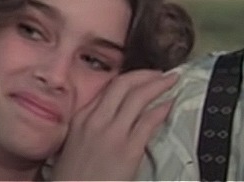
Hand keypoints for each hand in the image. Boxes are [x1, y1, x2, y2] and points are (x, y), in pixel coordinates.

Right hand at [50, 70, 177, 180]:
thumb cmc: (72, 179)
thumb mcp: (73, 144)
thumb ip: (90, 125)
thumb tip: (111, 115)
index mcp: (81, 118)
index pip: (108, 88)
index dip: (130, 78)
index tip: (141, 77)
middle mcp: (95, 121)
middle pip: (124, 85)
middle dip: (146, 74)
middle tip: (161, 73)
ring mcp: (112, 134)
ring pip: (138, 97)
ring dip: (159, 85)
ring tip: (172, 81)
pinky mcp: (128, 150)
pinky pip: (149, 121)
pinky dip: (162, 109)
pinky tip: (169, 104)